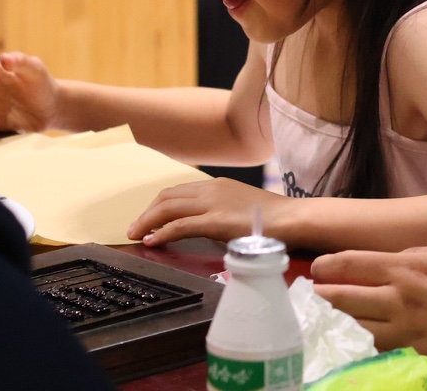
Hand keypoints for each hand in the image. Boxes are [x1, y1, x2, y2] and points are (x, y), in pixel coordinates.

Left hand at [127, 177, 287, 244]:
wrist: (293, 219)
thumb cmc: (274, 219)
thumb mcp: (242, 209)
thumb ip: (222, 213)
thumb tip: (206, 227)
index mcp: (219, 185)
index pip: (178, 191)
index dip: (158, 206)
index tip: (148, 219)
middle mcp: (212, 189)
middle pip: (167, 196)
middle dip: (146, 213)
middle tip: (134, 229)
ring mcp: (213, 203)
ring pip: (167, 208)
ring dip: (146, 222)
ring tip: (135, 235)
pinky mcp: (216, 221)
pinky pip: (179, 225)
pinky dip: (161, 232)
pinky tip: (151, 241)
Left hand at [311, 247, 426, 354]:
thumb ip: (414, 258)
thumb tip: (390, 264)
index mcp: (407, 267)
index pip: (353, 263)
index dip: (328, 266)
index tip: (315, 268)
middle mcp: (397, 297)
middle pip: (343, 296)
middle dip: (318, 295)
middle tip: (303, 295)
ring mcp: (400, 329)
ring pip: (352, 325)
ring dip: (329, 321)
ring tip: (313, 319)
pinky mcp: (408, 353)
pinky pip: (372, 348)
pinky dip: (355, 344)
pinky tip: (344, 342)